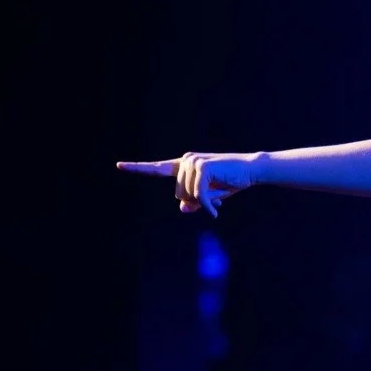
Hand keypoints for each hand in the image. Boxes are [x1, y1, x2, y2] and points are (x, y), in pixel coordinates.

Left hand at [116, 151, 259, 216]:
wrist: (251, 171)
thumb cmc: (231, 182)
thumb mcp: (210, 196)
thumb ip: (194, 202)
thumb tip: (182, 207)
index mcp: (184, 166)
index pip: (158, 168)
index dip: (138, 168)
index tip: (119, 165)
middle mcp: (185, 160)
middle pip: (178, 194)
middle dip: (196, 201)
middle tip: (214, 199)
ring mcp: (193, 162)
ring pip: (188, 195)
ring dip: (204, 202)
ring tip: (219, 196)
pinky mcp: (202, 167)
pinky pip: (198, 195)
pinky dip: (207, 205)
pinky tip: (216, 210)